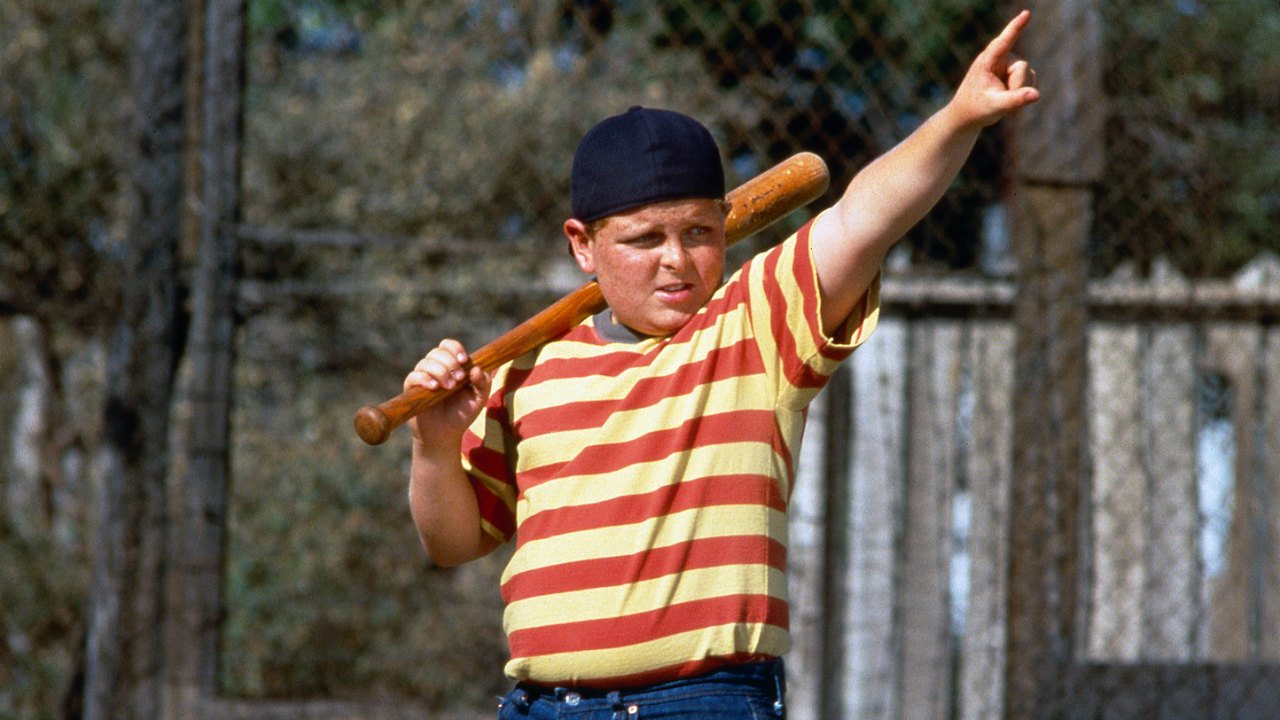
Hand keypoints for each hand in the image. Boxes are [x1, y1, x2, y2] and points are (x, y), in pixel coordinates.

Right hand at [402, 338, 491, 445]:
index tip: (463, 360)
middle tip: (459, 379)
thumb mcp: (479, 399)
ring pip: (426, 362)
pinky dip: (424, 379)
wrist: (445, 434)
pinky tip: (434, 388)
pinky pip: (413, 376)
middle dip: (450, 363)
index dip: (455, 348)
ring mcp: (423, 377)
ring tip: (449, 387)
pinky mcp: (411, 389)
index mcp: (451, 366)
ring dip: (440, 371)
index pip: (448, 346)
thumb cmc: (462, 414)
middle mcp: (435, 368)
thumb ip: (483, 383)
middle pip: (437, 351)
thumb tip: (477, 369)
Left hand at [949, 10, 1040, 129]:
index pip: (1005, 40)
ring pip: (1029, 76)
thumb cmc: (976, 108)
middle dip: (1016, 87)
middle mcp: (1001, 58)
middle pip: (1023, 68)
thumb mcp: (995, 105)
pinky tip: (1009, 100)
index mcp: (988, 60)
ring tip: (1001, 100)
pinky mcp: (1017, 74)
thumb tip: (1036, 95)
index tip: (1026, 13)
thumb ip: (1015, 99)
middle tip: (998, 99)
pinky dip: (1024, 95)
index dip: (1017, 26)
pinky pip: (1032, 83)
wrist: (968, 116)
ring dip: (1019, 92)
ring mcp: (1010, 65)